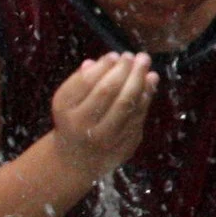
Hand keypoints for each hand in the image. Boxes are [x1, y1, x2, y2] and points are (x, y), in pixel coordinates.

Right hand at [49, 51, 154, 178]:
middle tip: (138, 56)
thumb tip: (102, 60)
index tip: (115, 55)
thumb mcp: (67, 101)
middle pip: (109, 92)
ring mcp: (105, 138)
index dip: (104, 67)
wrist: (75, 161)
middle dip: (126, 70)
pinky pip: (138, 117)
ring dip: (140, 82)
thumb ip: (81, 80)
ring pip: (127, 105)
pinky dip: (146, 98)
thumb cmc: (72, 121)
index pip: (87, 83)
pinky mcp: (123, 146)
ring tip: (146, 67)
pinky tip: (150, 83)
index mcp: (66, 110)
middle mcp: (83, 126)